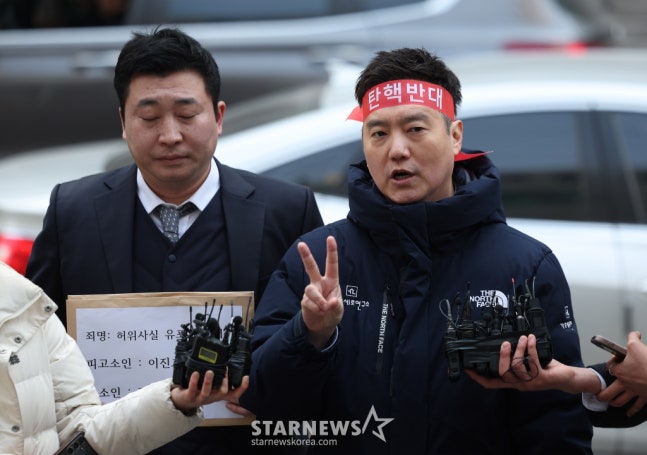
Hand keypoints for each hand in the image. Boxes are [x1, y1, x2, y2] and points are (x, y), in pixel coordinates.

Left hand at [170, 371, 250, 414]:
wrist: (181, 400)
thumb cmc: (197, 390)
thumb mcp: (210, 385)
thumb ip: (218, 376)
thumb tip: (225, 361)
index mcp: (218, 394)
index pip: (234, 394)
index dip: (242, 387)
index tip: (246, 377)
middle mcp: (211, 397)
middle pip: (222, 394)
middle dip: (225, 384)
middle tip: (225, 373)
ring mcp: (200, 398)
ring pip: (206, 392)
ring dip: (209, 382)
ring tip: (209, 372)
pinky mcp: (189, 397)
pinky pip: (192, 390)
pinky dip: (194, 381)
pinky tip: (195, 373)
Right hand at [298, 235, 342, 349]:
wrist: (322, 326)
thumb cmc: (333, 313)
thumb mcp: (339, 309)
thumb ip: (335, 305)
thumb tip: (329, 302)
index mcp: (331, 281)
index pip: (331, 264)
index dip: (331, 252)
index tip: (330, 238)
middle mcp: (320, 283)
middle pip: (311, 267)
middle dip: (306, 256)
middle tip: (300, 244)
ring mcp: (311, 291)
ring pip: (310, 290)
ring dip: (318, 300)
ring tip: (324, 309)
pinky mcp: (304, 300)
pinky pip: (308, 303)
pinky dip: (316, 309)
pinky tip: (319, 313)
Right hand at [466, 334, 599, 393]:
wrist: (567, 379)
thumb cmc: (546, 369)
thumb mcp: (527, 365)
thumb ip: (516, 358)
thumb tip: (504, 342)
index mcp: (513, 382)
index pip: (492, 383)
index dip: (480, 378)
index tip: (469, 369)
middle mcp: (520, 384)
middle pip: (503, 374)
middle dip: (502, 357)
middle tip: (504, 343)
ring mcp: (531, 383)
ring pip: (518, 367)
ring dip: (519, 349)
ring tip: (523, 338)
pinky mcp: (542, 379)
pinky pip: (533, 362)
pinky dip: (530, 348)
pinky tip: (531, 339)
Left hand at [598, 331, 646, 416]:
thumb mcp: (637, 346)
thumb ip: (632, 338)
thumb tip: (634, 334)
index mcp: (620, 371)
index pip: (610, 368)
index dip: (611, 364)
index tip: (615, 361)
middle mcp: (624, 383)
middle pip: (608, 392)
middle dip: (602, 395)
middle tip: (598, 395)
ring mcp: (634, 392)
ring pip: (620, 401)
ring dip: (614, 402)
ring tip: (610, 402)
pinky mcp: (645, 397)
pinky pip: (637, 406)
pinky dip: (632, 410)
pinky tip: (628, 413)